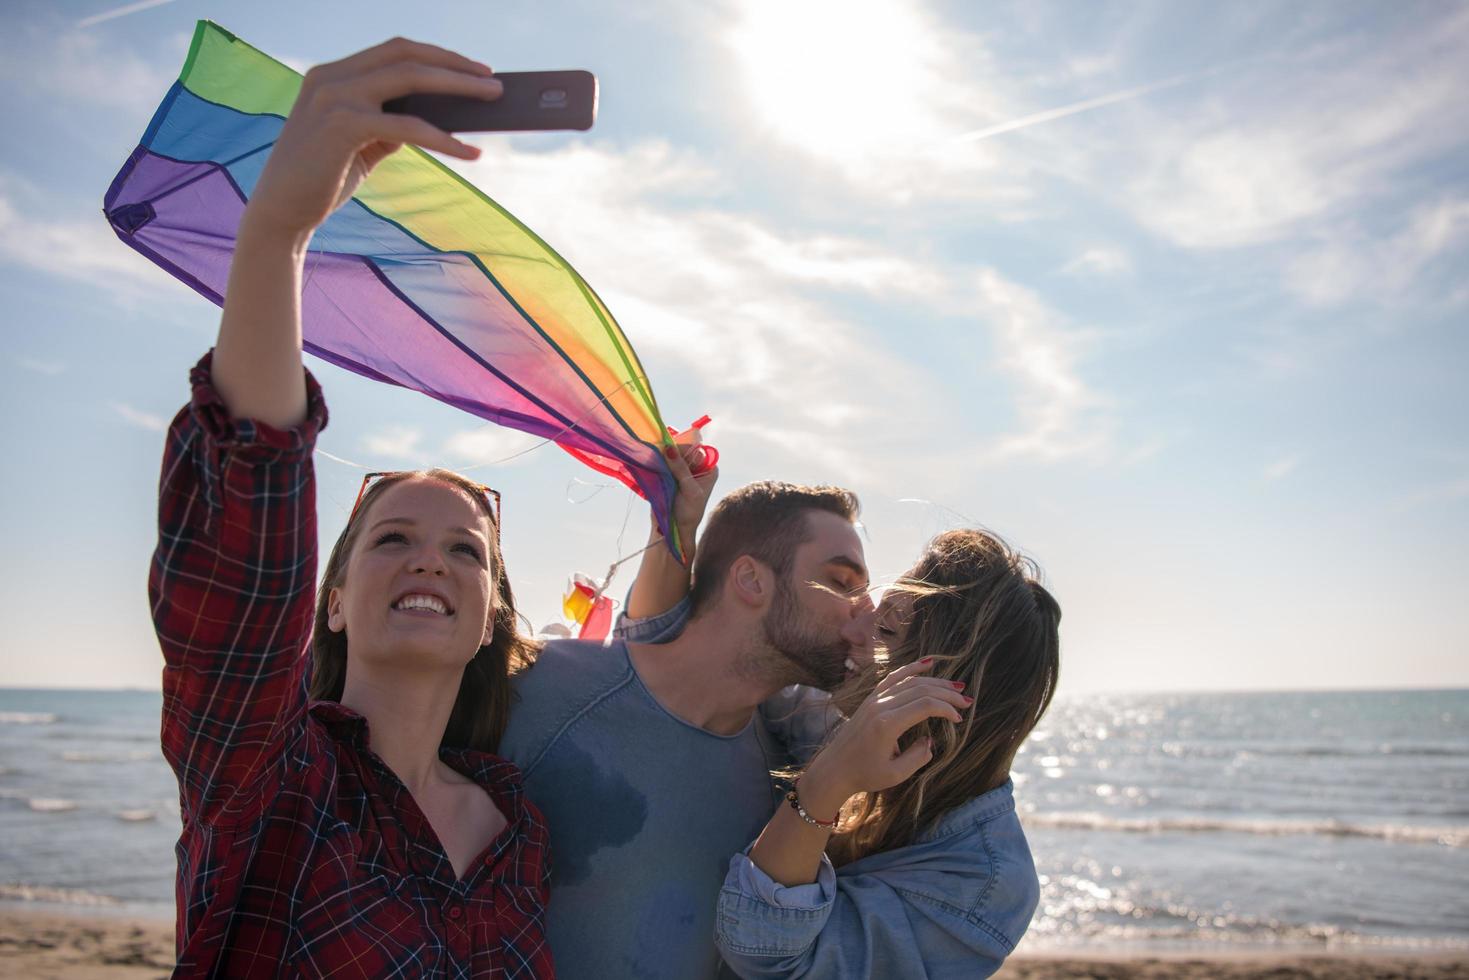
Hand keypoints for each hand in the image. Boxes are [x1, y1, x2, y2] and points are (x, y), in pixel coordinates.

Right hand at [243, 37, 502, 242]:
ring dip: (459, 88)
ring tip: (492, 102)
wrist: (281, 213)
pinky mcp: (342, 126)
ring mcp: (334, 97)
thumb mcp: (361, 143)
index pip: (394, 51)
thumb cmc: (322, 178)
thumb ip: (391, 123)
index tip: (473, 68)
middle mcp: (331, 77)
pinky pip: (409, 126)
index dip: (437, 55)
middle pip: (406, 56)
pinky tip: (469, 152)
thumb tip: (439, 117)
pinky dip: (444, 138)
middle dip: (455, 65)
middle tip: (494, 82)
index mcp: (332, 75)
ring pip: (411, 80)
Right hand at [662, 443, 718, 558]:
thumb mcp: (689, 490)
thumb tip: (669, 448)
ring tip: (653, 459)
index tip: (668, 451)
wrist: (675, 529)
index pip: (695, 450)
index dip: (682, 449)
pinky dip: (656, 463)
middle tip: (658, 454)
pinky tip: (650, 463)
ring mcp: (681, 471)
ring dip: (661, 457)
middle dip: (670, 452)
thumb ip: (681, 469)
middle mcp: (696, 468)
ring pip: (670, 456)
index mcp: (708, 469)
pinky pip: (662, 464)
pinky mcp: (668, 476)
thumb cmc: (688, 513)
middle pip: (682, 451)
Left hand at [797, 658, 969, 817]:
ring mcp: (874, 699)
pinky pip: (894, 678)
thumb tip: (929, 740)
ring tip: (956, 687)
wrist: (835, 768)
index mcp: (887, 724)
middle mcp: (880, 706)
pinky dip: (912, 668)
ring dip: (935, 682)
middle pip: (920, 690)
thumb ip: (918, 757)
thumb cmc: (865, 774)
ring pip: (909, 681)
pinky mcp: (871, 698)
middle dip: (947, 694)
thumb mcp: (895, 774)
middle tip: (967, 701)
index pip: (924, 705)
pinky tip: (928, 663)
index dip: (946, 708)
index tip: (960, 719)